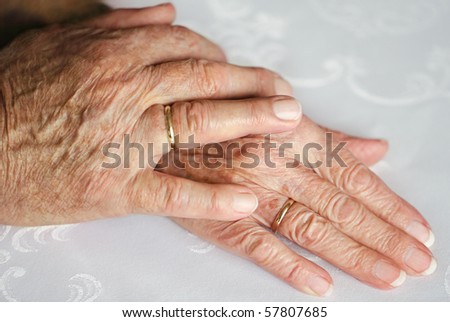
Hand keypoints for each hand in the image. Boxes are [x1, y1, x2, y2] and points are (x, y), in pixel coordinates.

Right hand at [0, 5, 300, 224]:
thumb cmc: (14, 96)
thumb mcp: (60, 42)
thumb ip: (119, 25)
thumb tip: (168, 13)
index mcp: (110, 54)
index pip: (186, 48)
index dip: (224, 59)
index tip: (244, 72)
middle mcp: (121, 90)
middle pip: (204, 80)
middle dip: (253, 85)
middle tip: (289, 96)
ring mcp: (120, 139)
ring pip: (197, 124)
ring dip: (248, 123)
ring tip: (286, 126)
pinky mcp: (112, 186)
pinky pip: (172, 191)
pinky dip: (211, 197)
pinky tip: (245, 200)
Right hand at [161, 116, 434, 295]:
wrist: (165, 125)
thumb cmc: (224, 115)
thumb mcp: (279, 112)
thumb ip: (328, 137)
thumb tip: (374, 150)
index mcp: (292, 136)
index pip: (351, 176)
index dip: (388, 204)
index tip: (416, 228)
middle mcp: (275, 166)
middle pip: (339, 207)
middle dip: (384, 237)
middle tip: (417, 262)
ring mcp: (247, 194)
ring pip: (309, 228)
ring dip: (352, 255)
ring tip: (386, 276)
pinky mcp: (220, 218)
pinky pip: (257, 245)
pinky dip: (289, 266)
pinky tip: (319, 284)